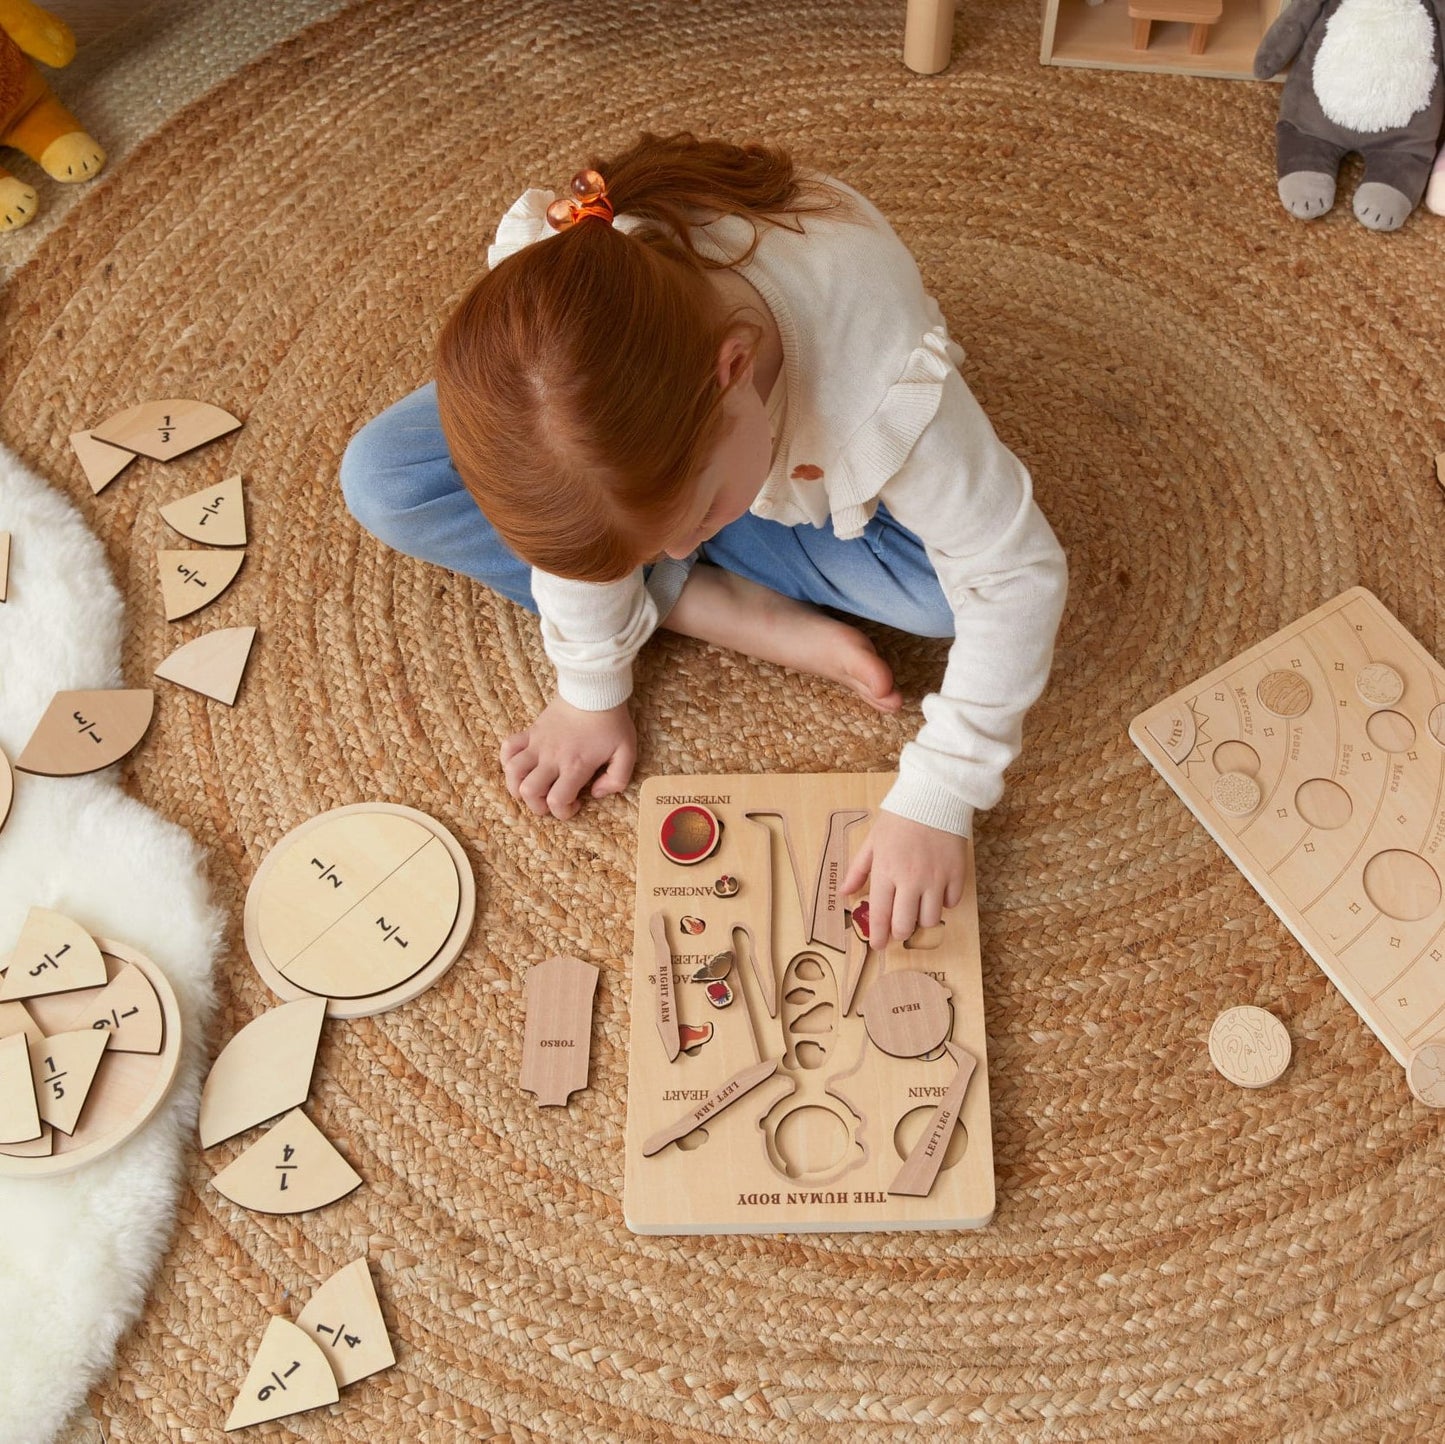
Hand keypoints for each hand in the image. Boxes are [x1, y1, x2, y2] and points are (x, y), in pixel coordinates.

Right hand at [500, 697, 635, 819]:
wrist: (594, 690)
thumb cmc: (612, 722)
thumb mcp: (627, 752)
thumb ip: (617, 779)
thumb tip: (596, 793)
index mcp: (575, 766)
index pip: (557, 802)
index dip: (564, 813)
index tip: (576, 804)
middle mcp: (552, 758)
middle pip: (529, 792)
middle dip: (538, 806)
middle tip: (553, 800)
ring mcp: (538, 744)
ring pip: (512, 772)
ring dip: (517, 787)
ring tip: (531, 787)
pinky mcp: (531, 731)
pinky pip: (508, 747)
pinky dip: (507, 760)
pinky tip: (520, 766)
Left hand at [840, 811, 968, 947]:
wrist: (933, 798)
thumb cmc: (899, 819)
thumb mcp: (872, 842)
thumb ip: (858, 870)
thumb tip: (845, 893)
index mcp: (886, 872)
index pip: (880, 915)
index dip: (878, 936)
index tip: (878, 946)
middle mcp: (911, 880)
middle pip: (905, 925)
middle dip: (899, 933)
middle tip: (898, 928)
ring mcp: (936, 878)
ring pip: (930, 920)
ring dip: (922, 919)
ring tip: (917, 908)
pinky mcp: (956, 874)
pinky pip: (951, 903)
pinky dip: (943, 903)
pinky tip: (936, 892)